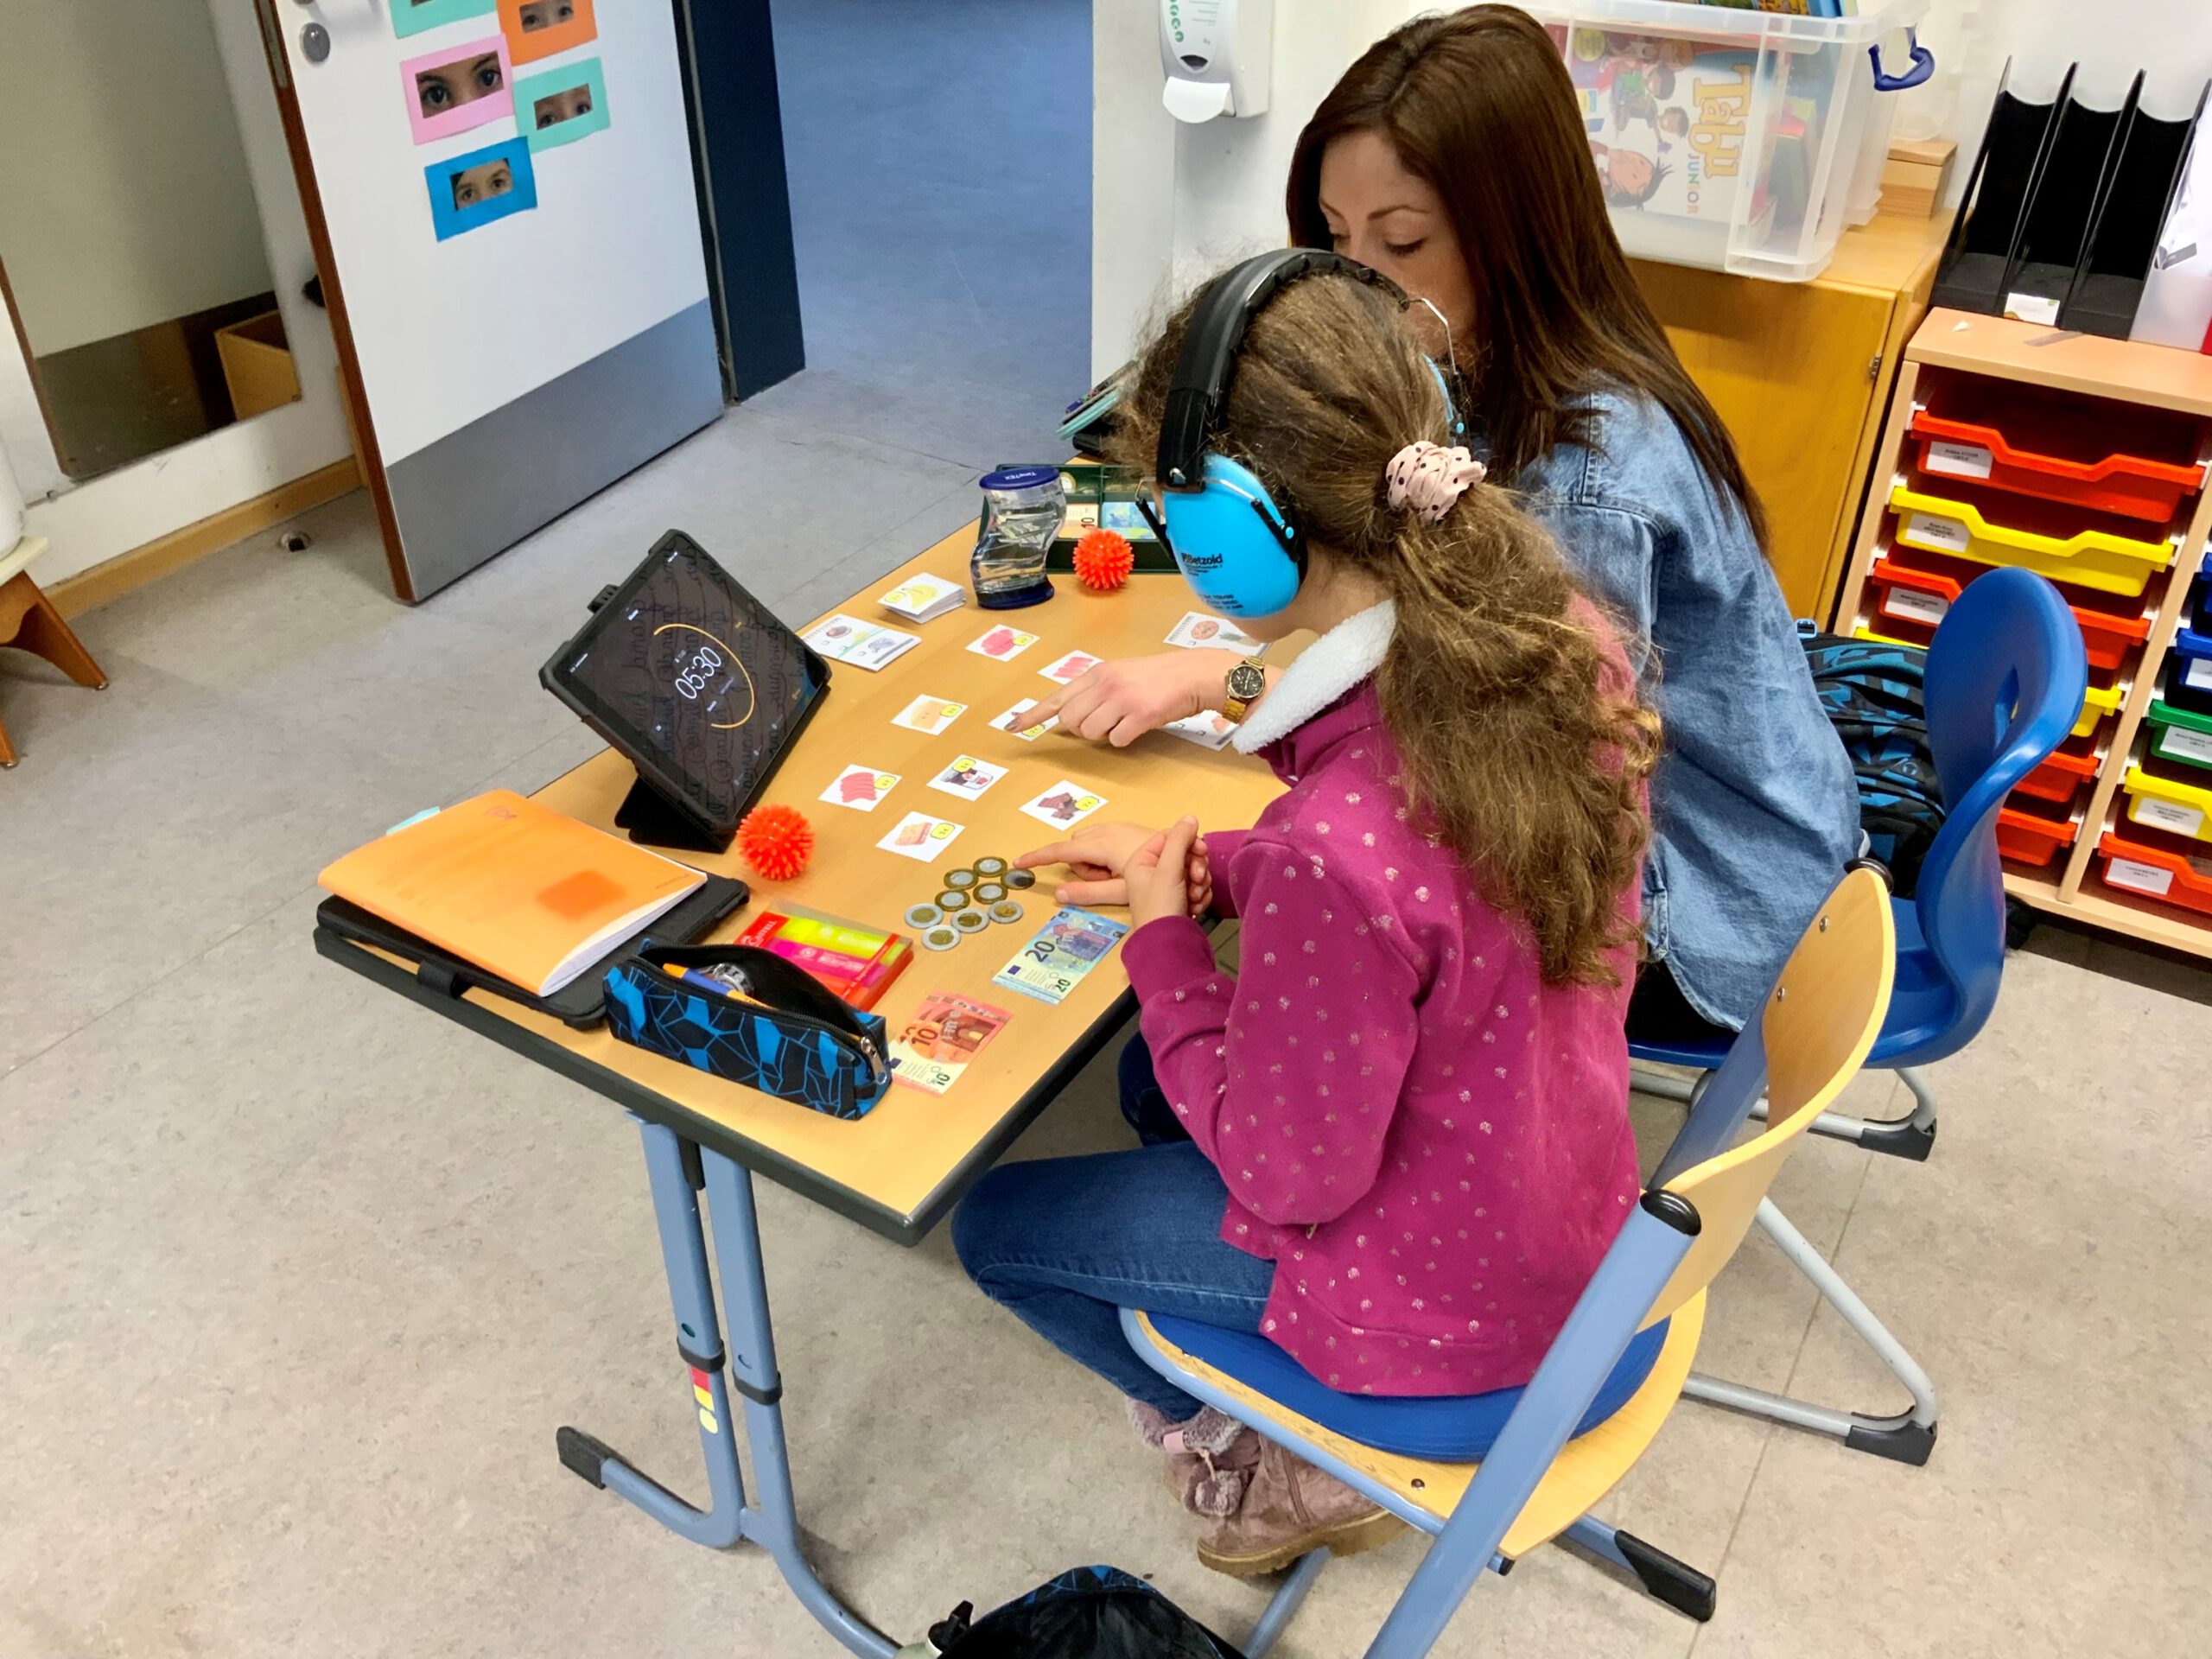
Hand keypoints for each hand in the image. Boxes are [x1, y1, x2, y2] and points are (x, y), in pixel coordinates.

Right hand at [1017, 820, 1211, 916]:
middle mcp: (1107, 830)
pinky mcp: (1127, 829)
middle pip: (1077, 849)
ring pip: (1092, 845)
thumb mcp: (1121, 890)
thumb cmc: (1157, 879)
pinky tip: (1129, 867)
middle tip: (1106, 881)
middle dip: (1084, 867)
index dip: (1038, 857)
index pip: (1060, 851)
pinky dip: (1109, 855)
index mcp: (1101, 843)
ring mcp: (1118, 827)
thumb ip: (1088, 891)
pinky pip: (1105, 841)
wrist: (1188, 859)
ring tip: (1123, 876)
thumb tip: (1058, 894)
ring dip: (1099, 863)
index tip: (1018, 863)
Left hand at [1028, 650, 1242, 746]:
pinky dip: (1125, 739)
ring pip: (1091, 733)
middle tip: (1105, 722)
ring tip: (1124, 720)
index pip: (1057, 697)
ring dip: (1104, 734)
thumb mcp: (1121, 674)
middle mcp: (1105, 683)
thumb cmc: (1158, 678)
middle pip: (1071, 721)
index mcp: (1098, 673)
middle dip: (1082, 729)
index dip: (1033, 715)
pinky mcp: (1140, 715)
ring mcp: (1122, 699)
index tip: (1013, 727)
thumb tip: (1072, 716)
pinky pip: (1116, 740)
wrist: (1193, 674)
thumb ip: (1096, 690)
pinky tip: (1139, 725)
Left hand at [1127, 817, 1200, 929]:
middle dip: (1195, 867)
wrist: (1168, 945)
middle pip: (1184, 854)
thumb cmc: (1161, 905)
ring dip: (1199, 883)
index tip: (1202, 850)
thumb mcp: (1168, 869)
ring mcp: (1166, 888)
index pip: (1169, 837)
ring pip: (1193, 871)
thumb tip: (1190, 817)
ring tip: (1194, 897)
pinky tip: (1195, 907)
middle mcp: (1152, 872)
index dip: (1188, 841)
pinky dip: (1200, 896)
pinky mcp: (1179, 901)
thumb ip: (1180, 840)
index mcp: (1141, 860)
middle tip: (1197, 879)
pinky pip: (1196, 888)